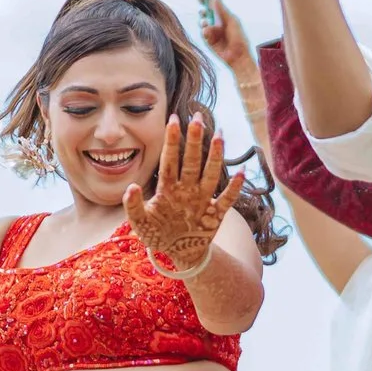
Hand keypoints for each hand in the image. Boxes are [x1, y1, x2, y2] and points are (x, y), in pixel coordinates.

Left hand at [125, 115, 243, 274]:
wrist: (179, 253)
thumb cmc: (158, 234)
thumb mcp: (140, 224)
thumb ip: (133, 207)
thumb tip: (130, 187)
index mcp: (168, 189)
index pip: (170, 160)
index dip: (172, 140)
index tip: (173, 119)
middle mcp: (187, 189)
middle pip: (192, 161)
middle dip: (195, 140)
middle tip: (198, 117)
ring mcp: (203, 200)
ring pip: (210, 174)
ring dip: (215, 157)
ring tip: (219, 137)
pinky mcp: (216, 214)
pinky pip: (227, 199)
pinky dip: (235, 188)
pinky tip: (241, 173)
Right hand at [201, 0, 252, 72]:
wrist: (238, 56)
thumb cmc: (239, 38)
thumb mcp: (231, 21)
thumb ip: (222, 10)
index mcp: (225, 18)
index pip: (215, 6)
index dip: (208, 0)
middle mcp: (218, 24)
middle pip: (207, 14)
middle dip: (203, 11)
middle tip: (203, 10)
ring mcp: (213, 32)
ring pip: (203, 23)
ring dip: (203, 21)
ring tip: (206, 23)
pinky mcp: (209, 41)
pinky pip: (203, 33)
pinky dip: (204, 31)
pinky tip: (208, 32)